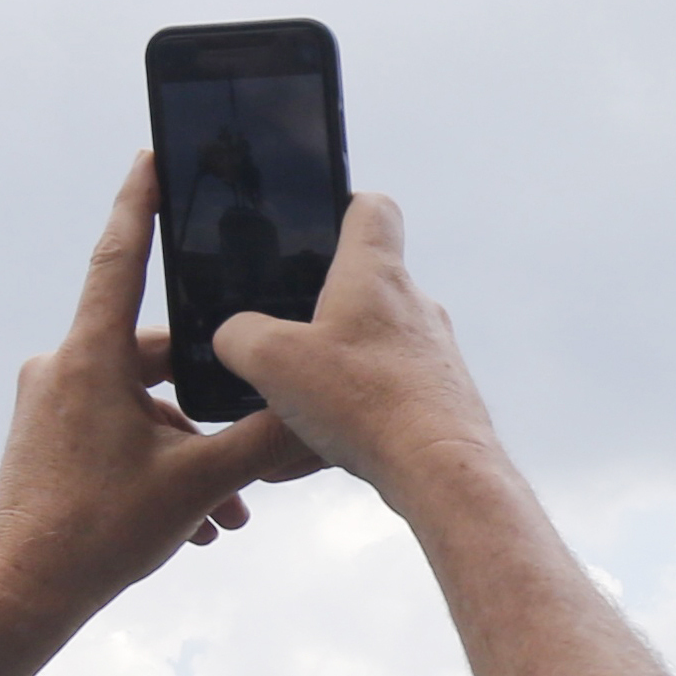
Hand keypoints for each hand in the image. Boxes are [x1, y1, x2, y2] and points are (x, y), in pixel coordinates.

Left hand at [0, 158, 325, 675]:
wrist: (18, 599)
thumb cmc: (94, 535)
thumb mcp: (196, 486)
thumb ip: (261, 442)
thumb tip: (317, 415)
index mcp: (87, 358)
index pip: (118, 258)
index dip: (140, 205)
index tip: (153, 156)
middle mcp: (61, 368)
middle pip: (154, 353)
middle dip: (210, 395)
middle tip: (256, 419)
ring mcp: (49, 405)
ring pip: (142, 404)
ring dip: (192, 446)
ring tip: (229, 505)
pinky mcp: (47, 440)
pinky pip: (119, 432)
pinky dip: (160, 463)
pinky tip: (198, 520)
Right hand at [208, 194, 506, 507]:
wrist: (441, 472)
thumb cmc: (366, 404)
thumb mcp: (272, 361)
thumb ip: (240, 336)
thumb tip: (235, 336)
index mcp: (376, 273)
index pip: (372, 208)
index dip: (343, 203)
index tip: (316, 220)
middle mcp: (413, 305)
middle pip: (364, 285)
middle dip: (319, 309)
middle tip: (279, 335)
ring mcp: (432, 353)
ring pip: (370, 349)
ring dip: (330, 373)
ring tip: (289, 409)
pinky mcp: (439, 398)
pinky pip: (383, 398)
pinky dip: (349, 418)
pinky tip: (313, 452)